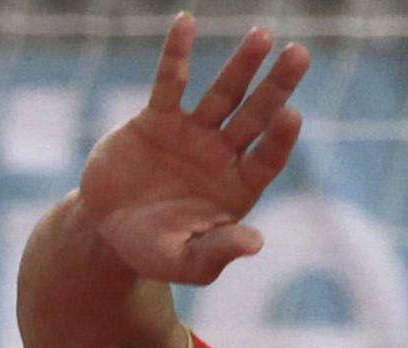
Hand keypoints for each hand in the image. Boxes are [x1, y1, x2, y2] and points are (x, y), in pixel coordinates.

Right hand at [81, 17, 308, 288]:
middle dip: (277, 87)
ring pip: (223, 93)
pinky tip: (187, 22)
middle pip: (256, 116)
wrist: (107, 232)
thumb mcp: (185, 264)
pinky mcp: (157, 119)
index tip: (293, 114)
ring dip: (242, 65)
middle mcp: (221, 156)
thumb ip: (217, 253)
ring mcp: (192, 134)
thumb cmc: (152, 253)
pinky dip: (176, 54)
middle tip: (300, 54)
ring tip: (263, 35)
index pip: (266, 159)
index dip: (279, 139)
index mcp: (236, 190)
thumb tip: (256, 242)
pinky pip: (169, 82)